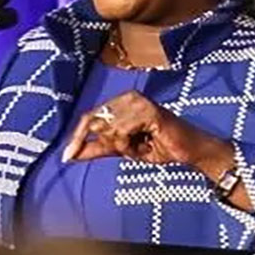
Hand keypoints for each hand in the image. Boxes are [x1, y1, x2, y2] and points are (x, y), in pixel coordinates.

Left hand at [61, 91, 231, 174]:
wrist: (188, 151)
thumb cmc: (159, 146)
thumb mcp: (123, 149)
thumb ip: (98, 148)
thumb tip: (70, 154)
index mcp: (120, 102)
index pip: (89, 117)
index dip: (77, 137)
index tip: (66, 158)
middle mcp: (128, 96)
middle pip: (97, 124)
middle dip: (112, 145)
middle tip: (135, 148)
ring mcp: (139, 101)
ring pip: (109, 130)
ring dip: (124, 147)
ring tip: (143, 146)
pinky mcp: (148, 110)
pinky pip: (123, 132)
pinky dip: (132, 146)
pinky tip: (148, 144)